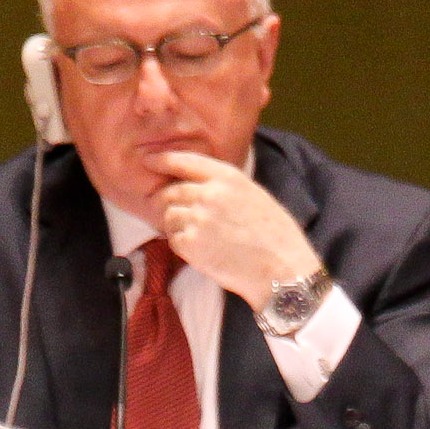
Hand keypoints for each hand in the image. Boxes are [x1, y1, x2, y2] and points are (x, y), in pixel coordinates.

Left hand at [150, 148, 321, 308]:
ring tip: (197, 235)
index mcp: (227, 177)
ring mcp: (198, 220)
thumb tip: (195, 183)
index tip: (149, 160)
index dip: (162, 159)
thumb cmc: (275, 235)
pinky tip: (200, 250)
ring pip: (169, 216)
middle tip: (168, 210)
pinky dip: (180, 244)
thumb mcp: (253, 194)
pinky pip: (173, 240)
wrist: (281, 269)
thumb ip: (224, 185)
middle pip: (171, 191)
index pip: (184, 161)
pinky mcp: (191, 245)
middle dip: (165, 200)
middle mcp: (209, 194)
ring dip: (175, 225)